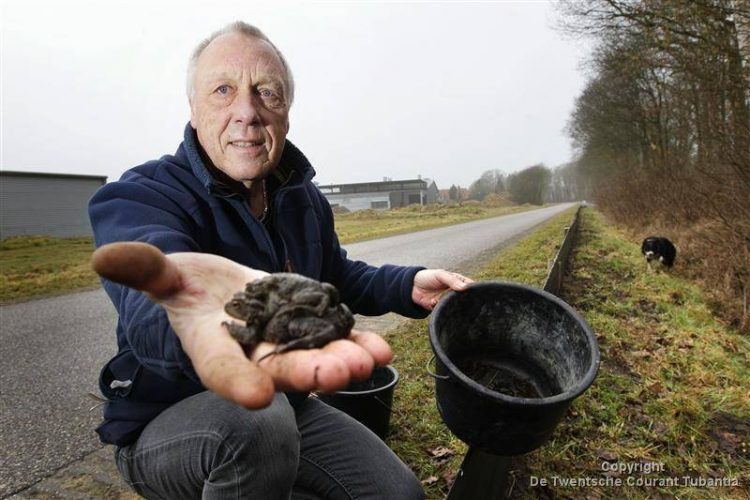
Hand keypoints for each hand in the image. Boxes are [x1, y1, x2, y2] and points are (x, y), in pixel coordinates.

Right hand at [92, 242, 391, 408]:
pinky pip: (331, 338)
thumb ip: (144, 268)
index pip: (218, 367)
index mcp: (210, 345)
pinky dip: (354, 342)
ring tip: (368, 360)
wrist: (216, 288)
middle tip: (335, 374)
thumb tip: (104, 257)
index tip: (257, 395)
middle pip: (277, 367)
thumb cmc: (182, 284)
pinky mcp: (306, 325)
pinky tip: (381, 347)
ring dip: (341, 360)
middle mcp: (249, 352)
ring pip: (312, 356)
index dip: (236, 381)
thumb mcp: (163, 274)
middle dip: (306, 371)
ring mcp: (282, 341)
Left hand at [412, 269, 473, 309]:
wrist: (412, 287)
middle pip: (465, 298)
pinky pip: (445, 311)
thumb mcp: (440, 275)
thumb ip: (452, 280)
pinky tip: (434, 301)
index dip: (473, 289)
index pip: (470, 286)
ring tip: (445, 299)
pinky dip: (442, 308)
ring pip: (455, 305)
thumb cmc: (427, 277)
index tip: (477, 292)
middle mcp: (455, 292)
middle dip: (465, 299)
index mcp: (457, 282)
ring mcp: (448, 301)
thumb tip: (465, 287)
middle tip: (463, 299)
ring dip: (452, 304)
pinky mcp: (440, 308)